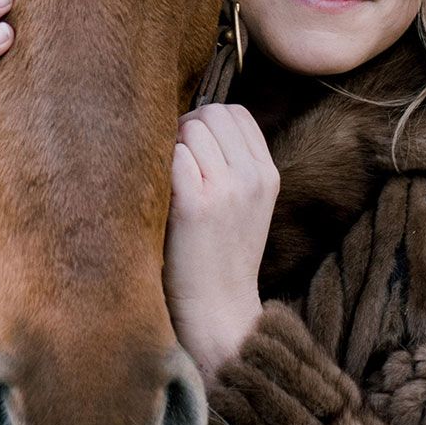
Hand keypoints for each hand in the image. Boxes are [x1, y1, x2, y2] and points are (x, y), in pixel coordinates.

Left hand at [165, 103, 278, 384]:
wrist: (219, 312)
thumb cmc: (221, 256)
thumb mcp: (248, 205)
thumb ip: (234, 163)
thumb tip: (194, 120)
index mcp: (267, 174)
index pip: (236, 112)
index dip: (208, 122)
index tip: (193, 149)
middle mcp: (251, 177)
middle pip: (210, 114)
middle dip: (185, 128)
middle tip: (173, 164)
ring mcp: (225, 190)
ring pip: (189, 128)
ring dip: (170, 145)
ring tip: (166, 181)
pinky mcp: (195, 205)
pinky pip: (171, 154)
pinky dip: (158, 166)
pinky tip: (158, 194)